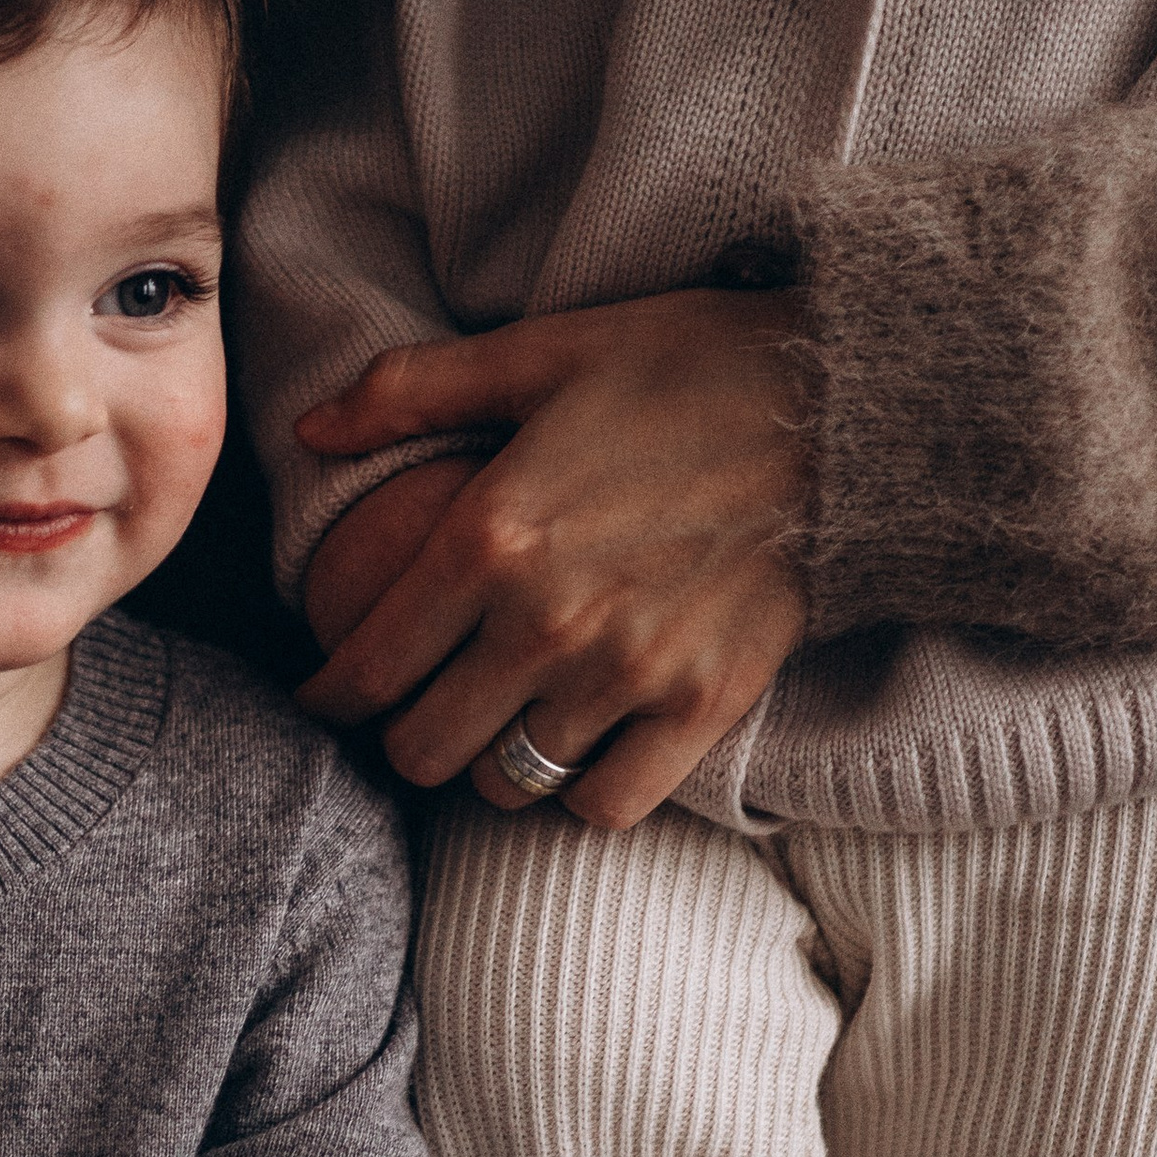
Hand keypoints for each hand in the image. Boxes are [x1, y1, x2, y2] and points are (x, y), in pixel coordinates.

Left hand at [293, 289, 811, 825]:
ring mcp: (628, 673)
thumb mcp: (540, 351)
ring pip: (507, 783)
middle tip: (418, 710)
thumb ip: (411, 389)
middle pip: (423, 749)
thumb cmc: (688, 364)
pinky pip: (604, 805)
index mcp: (489, 536)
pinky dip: (578, 791)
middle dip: (404, 736)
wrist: (849, 402)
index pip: (368, 667)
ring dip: (490, 762)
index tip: (327, 698)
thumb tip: (308, 428)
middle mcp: (547, 620)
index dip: (329, 697)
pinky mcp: (702, 707)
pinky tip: (580, 749)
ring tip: (501, 725)